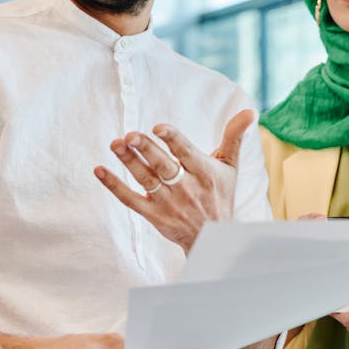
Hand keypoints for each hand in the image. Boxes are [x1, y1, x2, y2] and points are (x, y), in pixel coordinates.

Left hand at [94, 109, 254, 254]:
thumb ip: (234, 136)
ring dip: (128, 162)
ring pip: (146, 180)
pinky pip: (130, 200)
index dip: (172, 139)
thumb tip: (250, 111)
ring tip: (115, 144)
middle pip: (163, 166)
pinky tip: (99, 170)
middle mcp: (186, 188)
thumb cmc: (220, 195)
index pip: (186, 153)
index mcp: (204, 173)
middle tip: (130, 135)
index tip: (158, 127)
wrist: (213, 238)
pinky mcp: (153, 214)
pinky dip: (114, 186)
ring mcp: (167, 202)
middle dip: (146, 150)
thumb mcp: (230, 166)